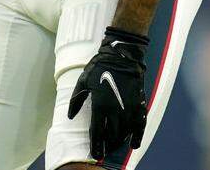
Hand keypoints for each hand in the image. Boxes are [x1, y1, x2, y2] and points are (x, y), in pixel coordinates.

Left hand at [67, 27, 149, 157]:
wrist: (122, 56)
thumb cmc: (100, 67)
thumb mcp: (83, 81)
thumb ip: (76, 100)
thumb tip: (70, 116)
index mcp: (100, 105)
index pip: (97, 132)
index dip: (96, 145)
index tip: (96, 154)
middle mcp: (115, 110)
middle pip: (111, 135)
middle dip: (107, 145)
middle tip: (104, 151)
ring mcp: (128, 108)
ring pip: (125, 133)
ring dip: (119, 142)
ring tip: (114, 147)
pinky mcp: (139, 105)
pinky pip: (140, 125)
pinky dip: (137, 136)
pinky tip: (134, 145)